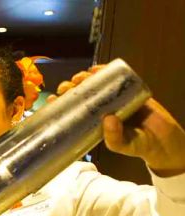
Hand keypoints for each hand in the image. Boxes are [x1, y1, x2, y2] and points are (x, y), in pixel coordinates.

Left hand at [52, 66, 184, 175]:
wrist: (163, 140)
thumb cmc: (139, 145)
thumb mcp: (123, 146)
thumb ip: (115, 138)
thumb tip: (108, 119)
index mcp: (93, 123)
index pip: (73, 111)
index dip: (61, 104)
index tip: (52, 99)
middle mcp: (101, 109)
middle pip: (80, 95)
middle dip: (70, 88)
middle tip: (65, 87)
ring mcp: (114, 98)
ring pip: (95, 84)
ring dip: (84, 78)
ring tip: (79, 77)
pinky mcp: (130, 89)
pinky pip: (116, 77)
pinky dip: (106, 71)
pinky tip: (97, 69)